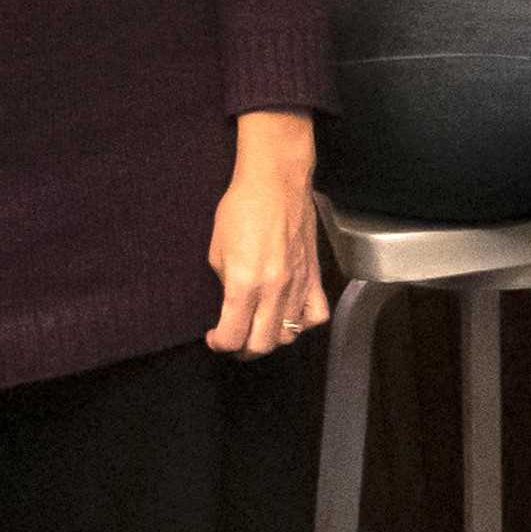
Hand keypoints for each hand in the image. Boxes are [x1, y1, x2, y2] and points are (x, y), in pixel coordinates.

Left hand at [205, 123, 328, 356]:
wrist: (276, 182)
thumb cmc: (242, 207)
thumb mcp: (217, 249)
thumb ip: (226, 283)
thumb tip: (231, 303)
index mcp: (244, 284)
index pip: (232, 336)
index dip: (219, 344)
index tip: (214, 337)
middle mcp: (274, 290)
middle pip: (261, 344)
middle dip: (242, 349)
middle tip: (234, 339)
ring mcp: (298, 285)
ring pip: (289, 335)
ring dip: (271, 338)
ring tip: (259, 328)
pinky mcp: (314, 276)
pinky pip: (315, 315)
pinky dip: (303, 323)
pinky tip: (290, 314)